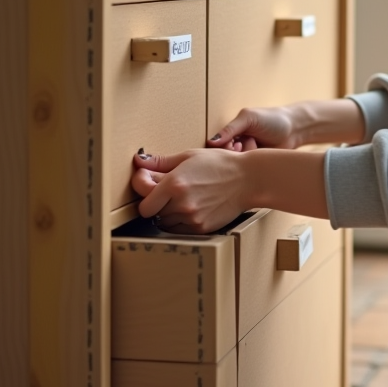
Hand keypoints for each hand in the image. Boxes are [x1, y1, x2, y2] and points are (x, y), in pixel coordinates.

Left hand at [132, 149, 253, 233]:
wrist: (249, 179)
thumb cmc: (220, 164)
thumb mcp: (189, 156)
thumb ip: (161, 162)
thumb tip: (138, 161)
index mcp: (174, 184)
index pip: (142, 203)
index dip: (142, 192)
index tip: (147, 182)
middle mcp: (180, 204)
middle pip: (152, 213)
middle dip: (156, 202)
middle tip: (167, 190)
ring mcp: (191, 218)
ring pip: (165, 222)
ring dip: (168, 212)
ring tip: (184, 197)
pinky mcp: (201, 228)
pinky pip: (180, 229)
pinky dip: (181, 221)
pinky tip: (194, 206)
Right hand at [208, 99, 366, 151]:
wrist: (295, 129)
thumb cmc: (272, 119)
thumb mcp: (249, 118)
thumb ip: (230, 128)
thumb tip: (210, 142)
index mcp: (232, 132)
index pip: (216, 145)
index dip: (222, 147)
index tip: (233, 145)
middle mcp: (236, 144)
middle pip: (225, 156)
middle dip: (234, 152)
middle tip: (242, 147)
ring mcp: (246, 156)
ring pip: (236, 164)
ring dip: (245, 156)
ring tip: (254, 147)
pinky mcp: (256, 166)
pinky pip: (247, 171)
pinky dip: (252, 164)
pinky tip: (261, 155)